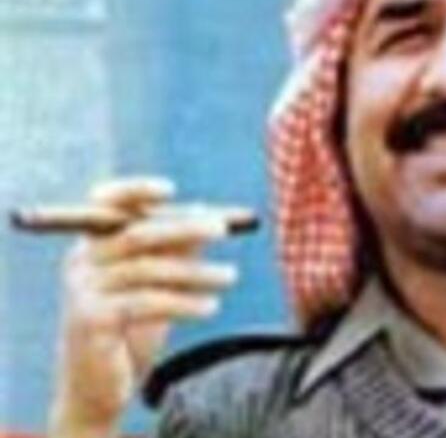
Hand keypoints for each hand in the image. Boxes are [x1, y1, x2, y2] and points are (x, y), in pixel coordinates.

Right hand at [49, 177, 237, 436]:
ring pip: (148, 270)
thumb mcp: (157, 285)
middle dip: (184, 228)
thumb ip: (175, 250)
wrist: (98, 389)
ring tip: (230, 276)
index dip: (135, 191)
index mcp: (91, 245)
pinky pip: (147, 302)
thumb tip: (207, 212)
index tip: (172, 191)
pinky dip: (184, 302)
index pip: (106, 205)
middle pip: (136, 233)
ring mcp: (82, 291)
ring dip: (195, 272)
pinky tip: (211, 307)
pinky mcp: (92, 320)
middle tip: (224, 229)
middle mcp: (80, 262)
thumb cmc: (132, 331)